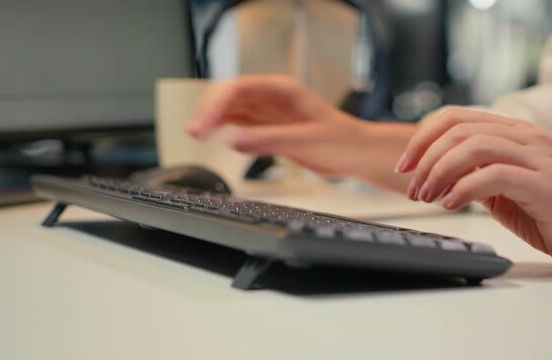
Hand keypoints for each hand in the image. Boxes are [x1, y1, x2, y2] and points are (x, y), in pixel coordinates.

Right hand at [187, 75, 415, 189]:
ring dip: (213, 119)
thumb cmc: (342, 141)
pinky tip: (213, 136)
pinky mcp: (269, 128)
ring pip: (231, 109)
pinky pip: (240, 124)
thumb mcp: (306, 140)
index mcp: (282, 91)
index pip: (240, 88)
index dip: (217, 104)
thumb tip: (235, 140)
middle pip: (230, 96)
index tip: (205, 123)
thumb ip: (270, 140)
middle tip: (195, 131)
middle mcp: (272, 98)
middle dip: (209, 110)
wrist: (356, 154)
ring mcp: (269, 113)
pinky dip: (224, 129)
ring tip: (196, 134)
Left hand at [395, 107, 551, 274]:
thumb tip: (431, 172)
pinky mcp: (545, 184)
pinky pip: (495, 175)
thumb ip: (472, 172)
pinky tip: (450, 205)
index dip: (423, 137)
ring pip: (474, 147)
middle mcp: (527, 137)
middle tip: (413, 188)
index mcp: (513, 132)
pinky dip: (464, 188)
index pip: (456, 117)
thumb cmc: (544, 213)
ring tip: (428, 197)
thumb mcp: (499, 187)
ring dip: (440, 173)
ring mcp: (539, 157)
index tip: (404, 165)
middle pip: (460, 130)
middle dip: (426, 159)